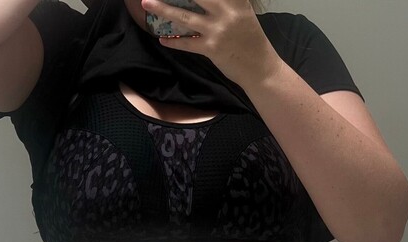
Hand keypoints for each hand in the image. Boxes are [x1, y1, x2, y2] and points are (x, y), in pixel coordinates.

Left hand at [141, 0, 283, 90]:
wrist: (261, 69)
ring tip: (146, 3)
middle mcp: (227, 11)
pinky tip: (162, 40)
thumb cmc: (252, 40)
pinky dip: (173, 42)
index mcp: (236, 0)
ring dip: (162, 9)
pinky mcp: (211, 48)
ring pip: (184, 16)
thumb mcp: (244, 13)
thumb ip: (228, 2)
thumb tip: (203, 1)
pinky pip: (187, 43)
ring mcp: (218, 30)